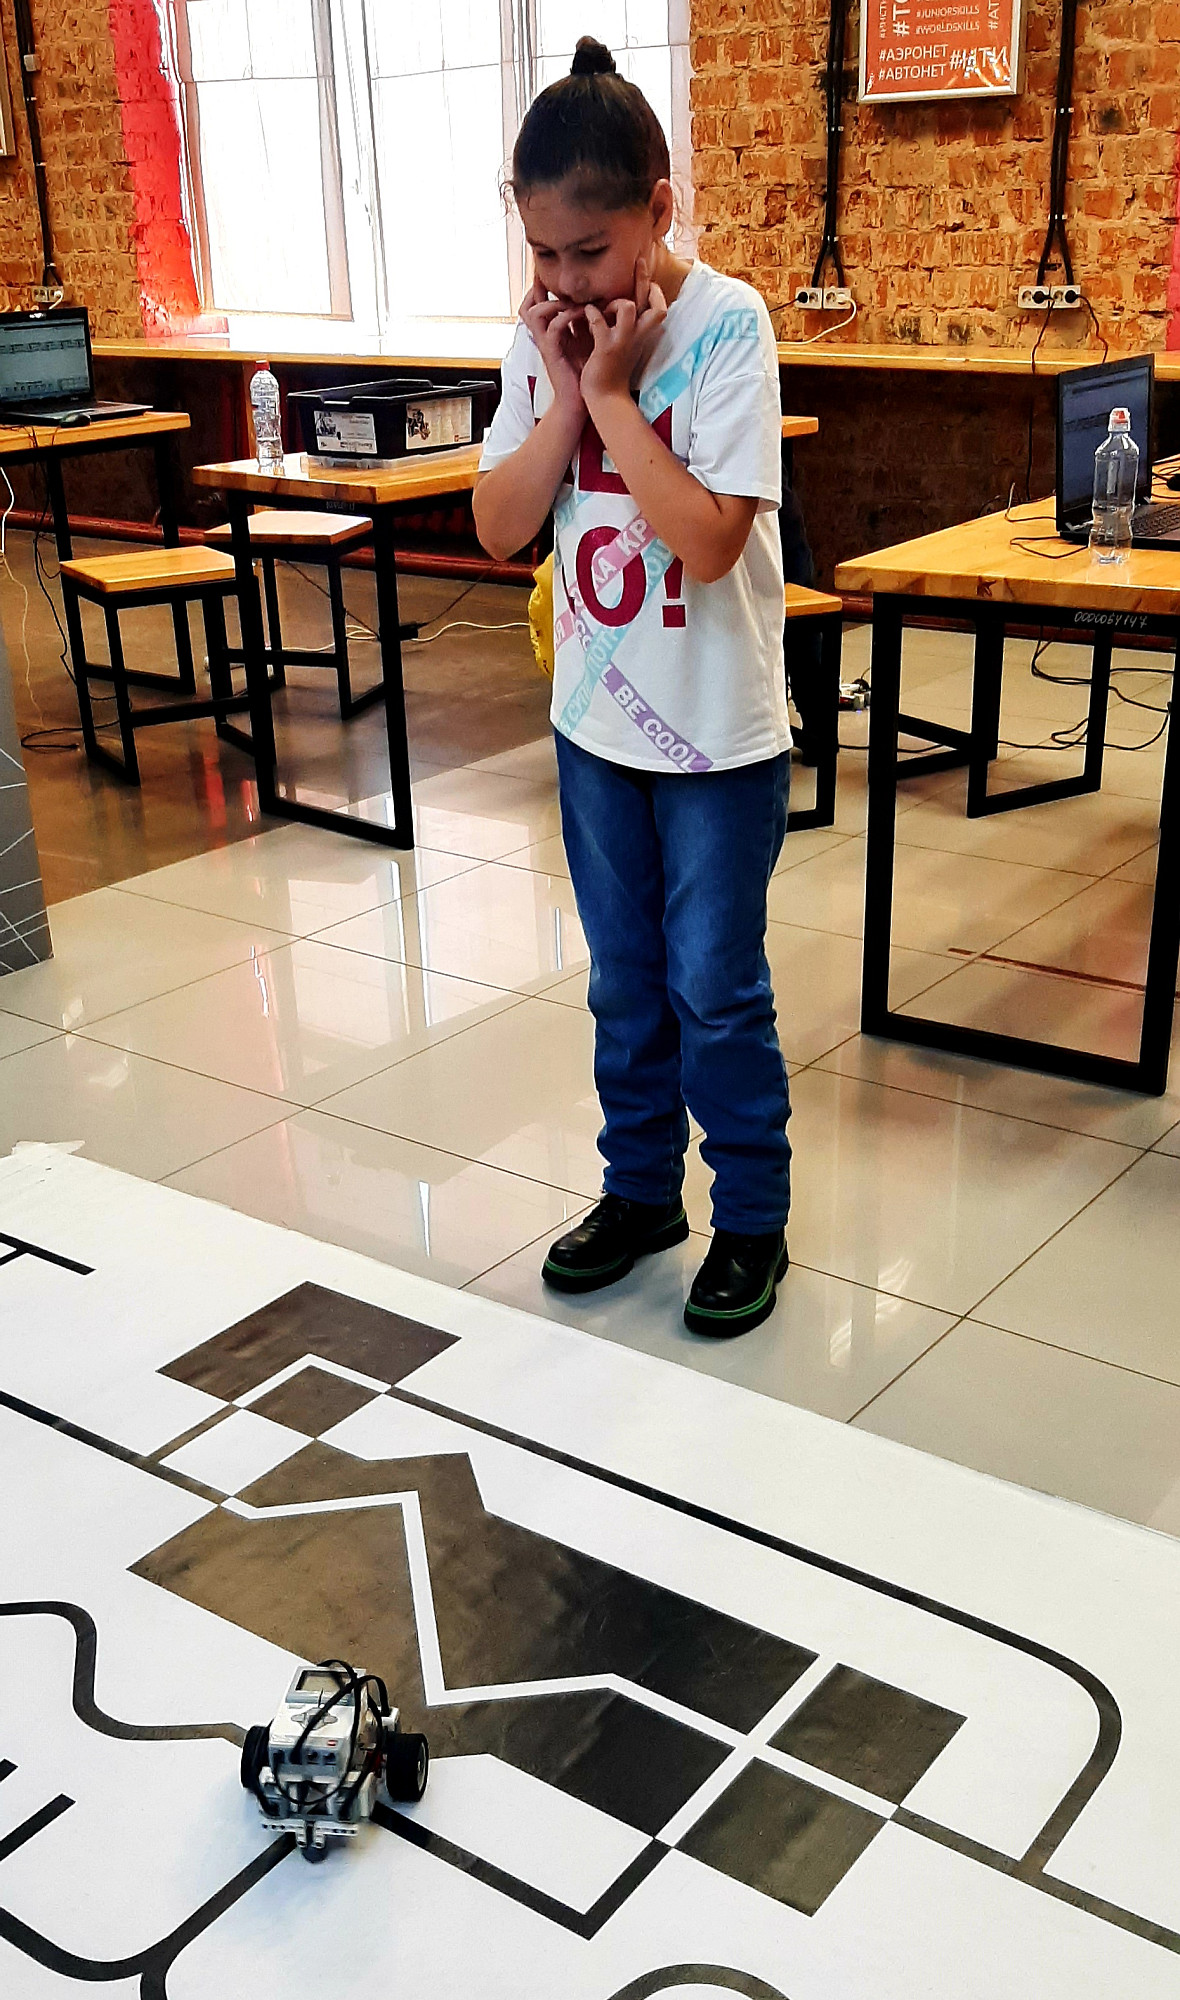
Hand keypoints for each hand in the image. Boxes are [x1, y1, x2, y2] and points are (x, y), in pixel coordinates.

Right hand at [519, 279, 592, 415]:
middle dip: (538, 290)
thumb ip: (584, 322)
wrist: (580, 400)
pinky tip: (581, 313)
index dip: (539, 289)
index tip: (553, 277)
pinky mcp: (552, 353)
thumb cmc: (585, 372)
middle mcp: (544, 336)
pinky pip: (552, 328)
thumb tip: (596, 301)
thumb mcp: (584, 341)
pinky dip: (565, 317)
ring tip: (572, 301)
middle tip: (554, 281)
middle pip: (527, 306)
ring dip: (553, 303)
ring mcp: (546, 344)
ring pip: (534, 313)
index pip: (535, 305)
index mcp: (550, 332)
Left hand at [580, 257, 667, 407]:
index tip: (648, 279)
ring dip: (613, 301)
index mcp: (643, 334)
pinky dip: (590, 313)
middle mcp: (637, 336)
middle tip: (638, 260)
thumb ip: (621, 324)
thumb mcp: (622, 344)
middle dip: (644, 278)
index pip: (659, 305)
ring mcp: (623, 341)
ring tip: (602, 308)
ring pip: (627, 306)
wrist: (606, 397)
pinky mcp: (606, 348)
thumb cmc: (612, 369)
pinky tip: (585, 315)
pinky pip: (598, 319)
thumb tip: (614, 303)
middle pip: (652, 300)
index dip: (655, 290)